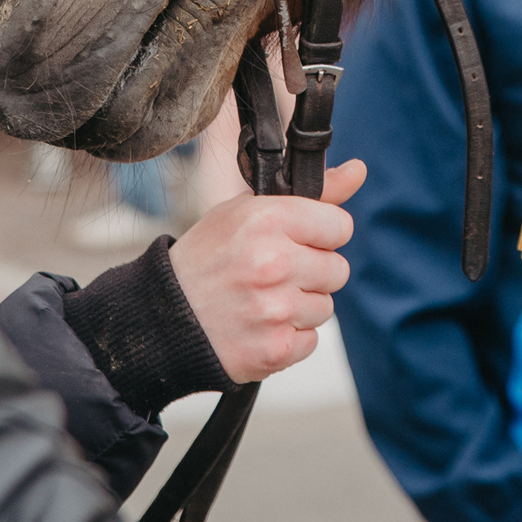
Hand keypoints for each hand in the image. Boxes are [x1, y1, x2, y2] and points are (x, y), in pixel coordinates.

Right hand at [169, 158, 363, 381]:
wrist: (161, 318)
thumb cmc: (206, 258)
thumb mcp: (247, 211)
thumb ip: (312, 193)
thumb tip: (360, 170)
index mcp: (269, 219)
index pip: (340, 226)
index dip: (320, 234)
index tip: (297, 240)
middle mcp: (275, 263)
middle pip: (338, 269)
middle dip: (312, 272)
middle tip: (274, 273)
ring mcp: (275, 310)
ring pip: (325, 307)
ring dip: (300, 306)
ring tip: (260, 300)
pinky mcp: (274, 351)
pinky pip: (311, 340)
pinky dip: (289, 337)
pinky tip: (257, 325)